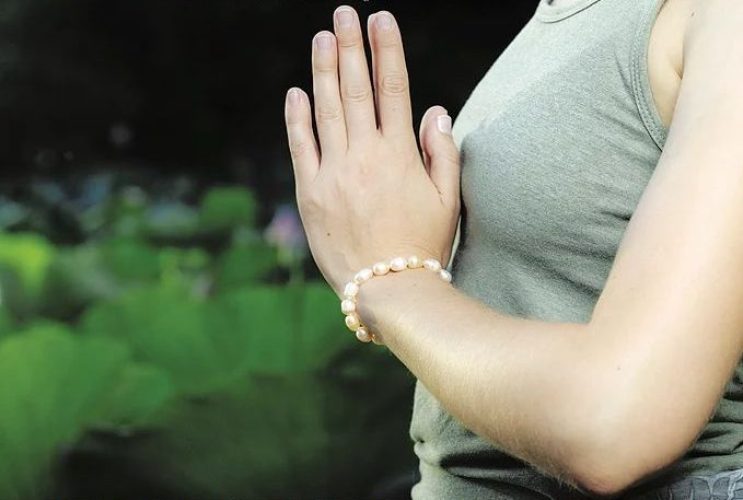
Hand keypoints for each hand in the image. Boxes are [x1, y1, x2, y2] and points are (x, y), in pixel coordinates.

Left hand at [283, 5, 460, 296]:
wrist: (389, 289)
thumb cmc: (423, 245)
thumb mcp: (448, 199)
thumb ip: (443, 151)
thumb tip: (435, 109)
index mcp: (401, 154)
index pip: (393, 88)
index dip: (387, 50)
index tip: (381, 20)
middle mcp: (365, 155)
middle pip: (355, 89)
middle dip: (351, 47)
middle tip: (342, 14)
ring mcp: (334, 172)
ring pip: (326, 110)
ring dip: (323, 70)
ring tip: (322, 37)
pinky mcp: (310, 193)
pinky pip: (301, 146)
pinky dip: (297, 118)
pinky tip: (297, 92)